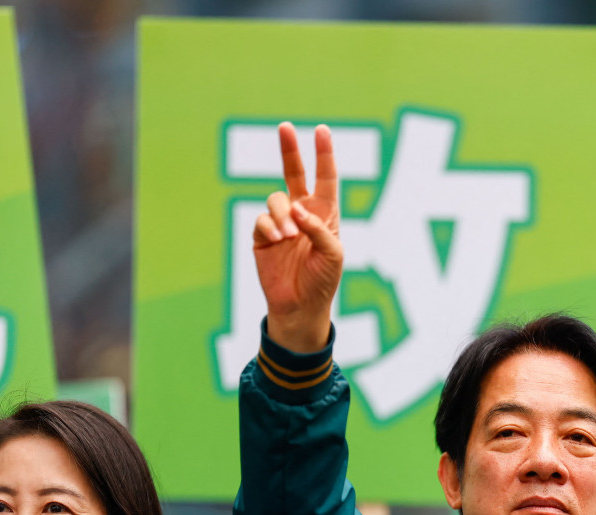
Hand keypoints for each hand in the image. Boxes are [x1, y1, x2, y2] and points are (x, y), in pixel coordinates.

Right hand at [253, 122, 342, 353]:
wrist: (300, 306)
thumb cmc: (323, 280)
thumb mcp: (332, 254)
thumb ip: (319, 228)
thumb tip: (296, 209)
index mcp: (325, 213)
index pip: (325, 178)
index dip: (324, 154)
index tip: (322, 130)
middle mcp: (302, 213)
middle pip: (294, 174)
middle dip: (290, 151)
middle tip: (285, 127)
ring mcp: (281, 223)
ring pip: (275, 199)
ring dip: (282, 214)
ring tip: (288, 236)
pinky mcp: (262, 236)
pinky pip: (262, 220)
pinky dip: (270, 228)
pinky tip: (277, 242)